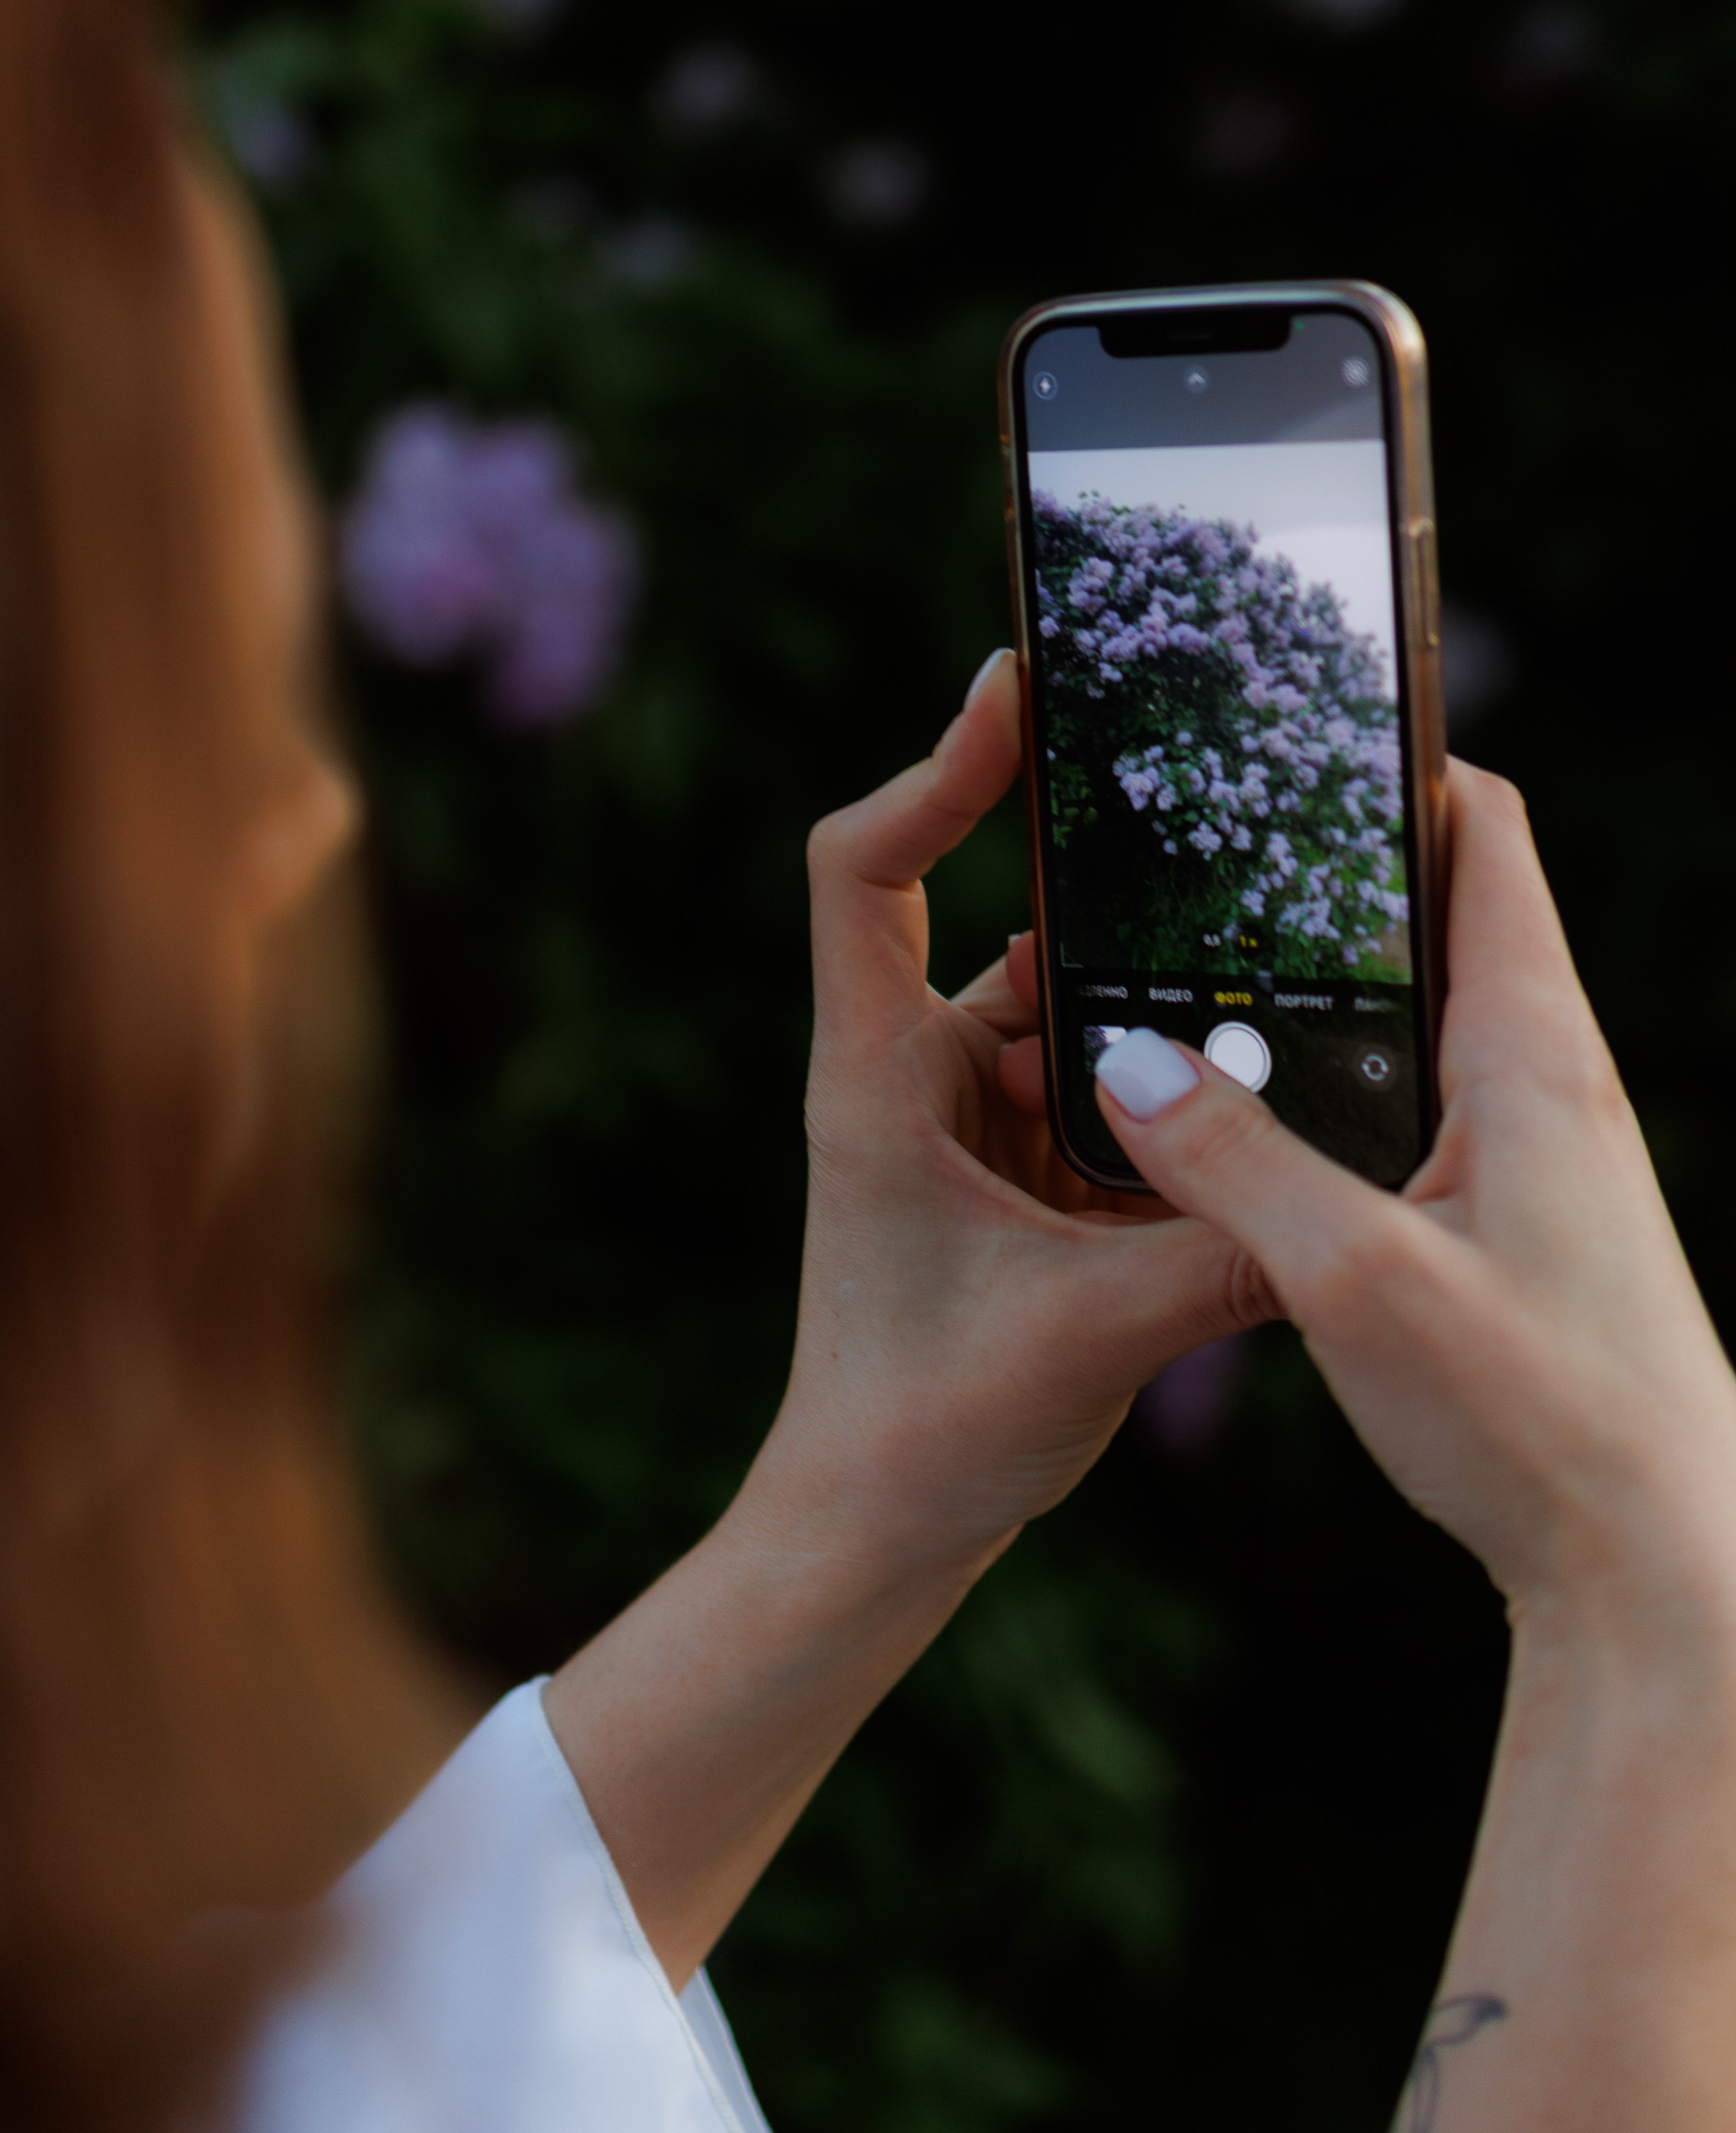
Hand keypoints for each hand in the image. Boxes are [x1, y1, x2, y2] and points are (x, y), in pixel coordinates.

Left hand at [753, 648, 1275, 1586]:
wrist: (878, 1529)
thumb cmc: (923, 1430)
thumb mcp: (1086, 1334)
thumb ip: (1219, 1258)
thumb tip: (1353, 1200)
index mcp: (879, 1076)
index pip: (861, 870)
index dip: (933, 770)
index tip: (1016, 695)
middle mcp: (925, 1074)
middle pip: (1020, 927)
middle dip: (1123, 898)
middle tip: (1230, 829)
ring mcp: (980, 1118)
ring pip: (1090, 1016)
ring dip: (1172, 1017)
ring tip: (1283, 996)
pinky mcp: (1035, 1169)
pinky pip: (1118, 1092)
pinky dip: (1184, 1094)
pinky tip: (1270, 1105)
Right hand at [1090, 758, 1735, 1619]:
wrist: (1661, 1566)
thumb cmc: (1543, 1418)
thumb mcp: (1353, 1280)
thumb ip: (1230, 1161)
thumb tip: (1122, 1062)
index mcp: (1533, 1049)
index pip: (1486, 833)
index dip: (1398, 762)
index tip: (1290, 735)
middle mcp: (1551, 1076)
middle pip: (1448, 905)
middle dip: (1333, 864)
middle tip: (1203, 850)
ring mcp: (1541, 1145)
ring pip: (1429, 1004)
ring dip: (1333, 974)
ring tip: (1202, 965)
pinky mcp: (1519, 1212)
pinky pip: (1426, 1090)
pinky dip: (1348, 1065)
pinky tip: (1260, 1111)